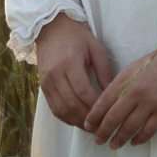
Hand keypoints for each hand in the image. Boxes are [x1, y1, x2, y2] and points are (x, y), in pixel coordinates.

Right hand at [33, 13, 114, 127]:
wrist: (50, 29)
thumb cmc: (76, 36)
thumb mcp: (95, 47)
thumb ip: (104, 71)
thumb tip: (113, 93)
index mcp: (69, 63)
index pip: (82, 91)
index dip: (95, 105)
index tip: (108, 114)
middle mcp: (55, 75)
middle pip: (71, 104)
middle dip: (87, 118)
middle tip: (102, 127)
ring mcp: (47, 82)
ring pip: (61, 109)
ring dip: (77, 121)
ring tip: (92, 127)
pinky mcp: (43, 87)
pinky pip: (54, 108)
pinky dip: (66, 117)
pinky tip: (78, 121)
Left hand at [82, 36, 156, 147]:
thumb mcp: (135, 67)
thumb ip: (123, 84)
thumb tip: (111, 102)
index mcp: (125, 78)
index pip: (103, 101)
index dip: (94, 116)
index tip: (87, 125)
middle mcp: (135, 92)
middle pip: (113, 118)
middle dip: (103, 132)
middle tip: (98, 141)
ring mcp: (151, 102)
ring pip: (130, 127)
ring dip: (120, 139)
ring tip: (114, 145)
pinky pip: (149, 130)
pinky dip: (140, 138)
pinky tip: (134, 142)